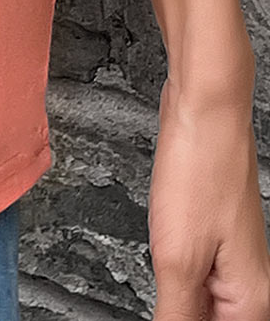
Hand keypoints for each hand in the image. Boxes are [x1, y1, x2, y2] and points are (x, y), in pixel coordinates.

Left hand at [150, 74, 269, 318]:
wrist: (204, 112)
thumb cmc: (200, 171)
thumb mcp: (177, 260)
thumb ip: (175, 316)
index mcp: (251, 303)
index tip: (167, 308)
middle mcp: (250, 288)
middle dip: (179, 314)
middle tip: (166, 288)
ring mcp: (234, 264)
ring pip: (203, 309)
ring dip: (176, 304)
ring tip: (164, 278)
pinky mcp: (215, 242)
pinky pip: (197, 283)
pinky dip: (177, 286)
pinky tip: (162, 275)